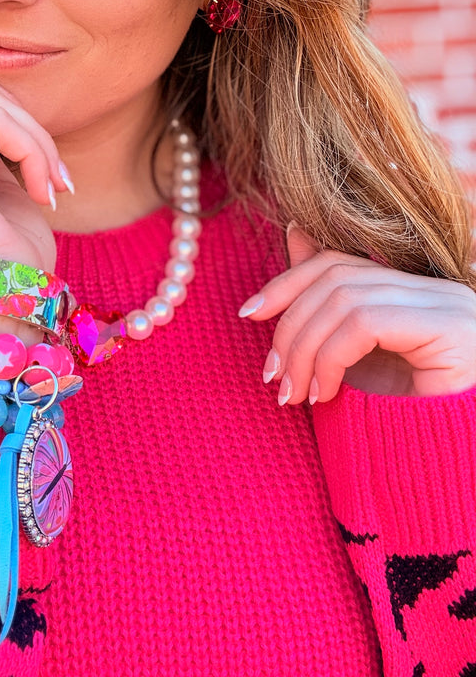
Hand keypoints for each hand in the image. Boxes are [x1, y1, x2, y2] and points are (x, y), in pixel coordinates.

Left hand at [239, 225, 475, 403]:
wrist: (454, 465)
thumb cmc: (406, 420)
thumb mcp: (354, 364)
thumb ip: (326, 316)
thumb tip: (292, 239)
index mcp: (413, 292)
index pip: (338, 262)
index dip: (287, 282)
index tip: (249, 313)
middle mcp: (435, 290)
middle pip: (336, 276)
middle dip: (290, 323)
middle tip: (271, 372)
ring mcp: (446, 305)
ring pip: (345, 299)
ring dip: (304, 348)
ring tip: (292, 392)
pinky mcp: (447, 329)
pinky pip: (365, 324)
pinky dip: (330, 358)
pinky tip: (324, 394)